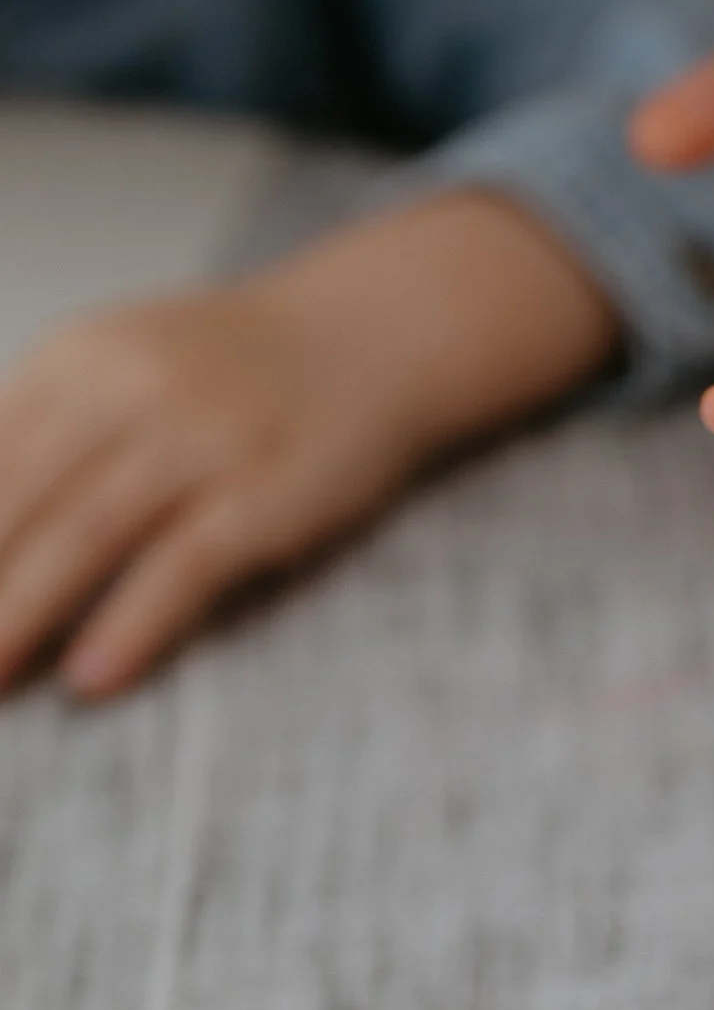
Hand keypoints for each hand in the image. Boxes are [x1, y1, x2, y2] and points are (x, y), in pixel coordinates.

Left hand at [0, 190, 613, 696]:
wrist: (379, 333)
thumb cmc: (245, 369)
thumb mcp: (127, 363)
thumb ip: (46, 424)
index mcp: (79, 359)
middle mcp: (133, 389)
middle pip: (14, 505)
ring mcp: (205, 441)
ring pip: (83, 536)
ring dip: (19, 617)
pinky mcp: (268, 493)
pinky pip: (186, 565)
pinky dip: (134, 623)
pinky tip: (94, 676)